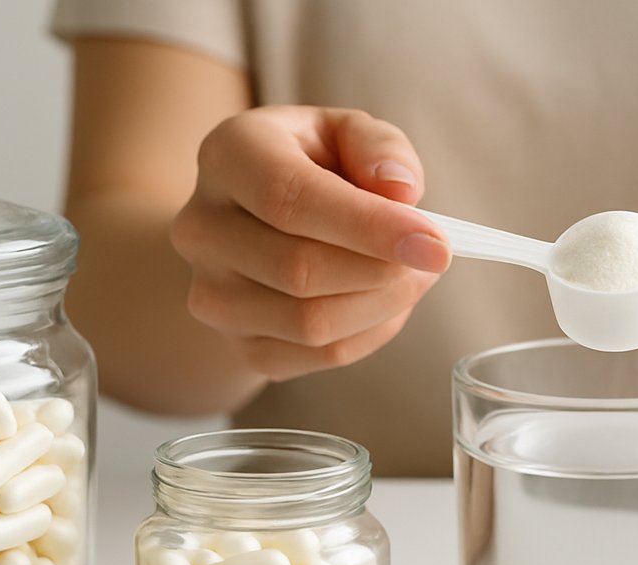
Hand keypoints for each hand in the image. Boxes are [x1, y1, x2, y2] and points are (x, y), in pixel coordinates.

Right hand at [169, 106, 450, 381]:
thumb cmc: (314, 167)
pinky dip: (369, 335)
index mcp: (228, 156)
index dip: (367, 227)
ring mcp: (212, 294)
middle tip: (432, 257)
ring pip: (308, 324)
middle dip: (382, 270)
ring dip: (382, 306)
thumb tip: (400, 192)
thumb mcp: (347, 134)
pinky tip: (383, 303)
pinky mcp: (237, 344)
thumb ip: (379, 148)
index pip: (289, 199)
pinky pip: (316, 357)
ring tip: (412, 276)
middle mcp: (202, 228)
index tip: (435, 244)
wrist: (259, 221)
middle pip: (299, 270)